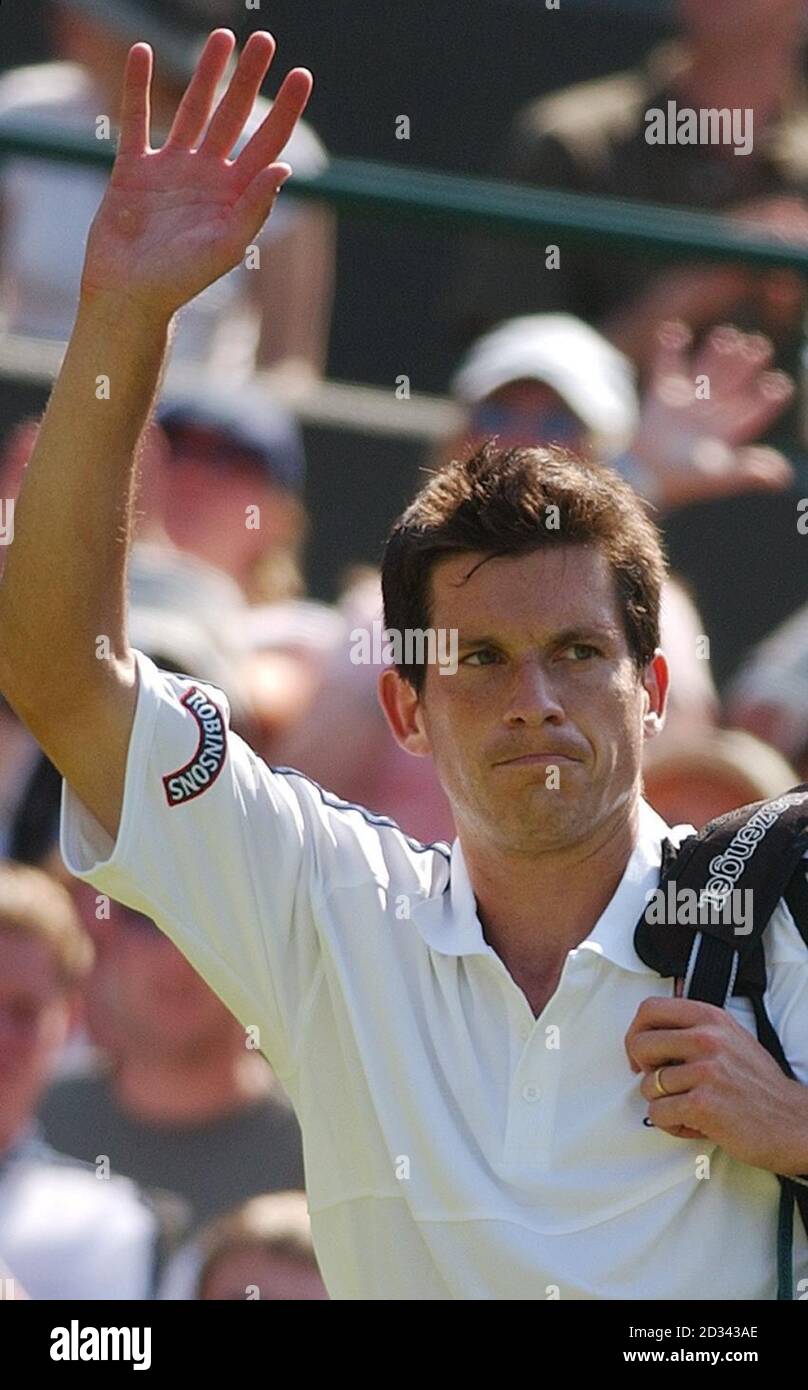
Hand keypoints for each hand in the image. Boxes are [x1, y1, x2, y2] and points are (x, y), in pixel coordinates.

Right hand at [80, 29, 312, 319]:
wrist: (130, 294)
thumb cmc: (182, 280)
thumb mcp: (226, 246)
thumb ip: (255, 207)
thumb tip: (284, 166)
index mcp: (234, 194)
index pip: (267, 143)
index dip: (285, 111)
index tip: (302, 75)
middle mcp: (207, 176)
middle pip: (233, 116)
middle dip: (248, 79)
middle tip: (265, 40)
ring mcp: (171, 169)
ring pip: (192, 110)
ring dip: (206, 75)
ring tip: (222, 38)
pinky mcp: (134, 169)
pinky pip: (136, 119)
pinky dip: (138, 87)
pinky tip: (141, 54)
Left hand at [624, 995, 807, 1175]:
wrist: (793, 1123)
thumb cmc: (758, 1085)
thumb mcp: (730, 1038)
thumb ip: (695, 1028)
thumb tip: (650, 1026)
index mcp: (711, 1018)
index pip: (650, 1008)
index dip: (637, 1032)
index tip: (644, 1054)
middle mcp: (707, 1038)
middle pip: (640, 1044)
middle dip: (645, 1070)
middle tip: (663, 1084)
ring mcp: (705, 1071)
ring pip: (648, 1085)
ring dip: (663, 1103)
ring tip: (689, 1108)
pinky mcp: (703, 1104)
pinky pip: (658, 1113)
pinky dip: (672, 1124)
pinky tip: (695, 1124)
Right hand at [629, 320, 793, 508]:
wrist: (641, 478)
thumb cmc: (681, 481)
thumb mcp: (720, 476)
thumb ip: (751, 471)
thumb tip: (786, 477)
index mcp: (728, 434)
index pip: (754, 411)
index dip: (768, 399)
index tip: (780, 384)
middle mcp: (710, 417)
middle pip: (733, 385)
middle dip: (747, 366)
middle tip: (759, 346)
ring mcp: (685, 405)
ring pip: (706, 371)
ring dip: (716, 353)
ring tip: (727, 335)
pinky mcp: (661, 398)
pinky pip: (668, 366)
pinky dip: (669, 348)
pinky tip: (675, 330)